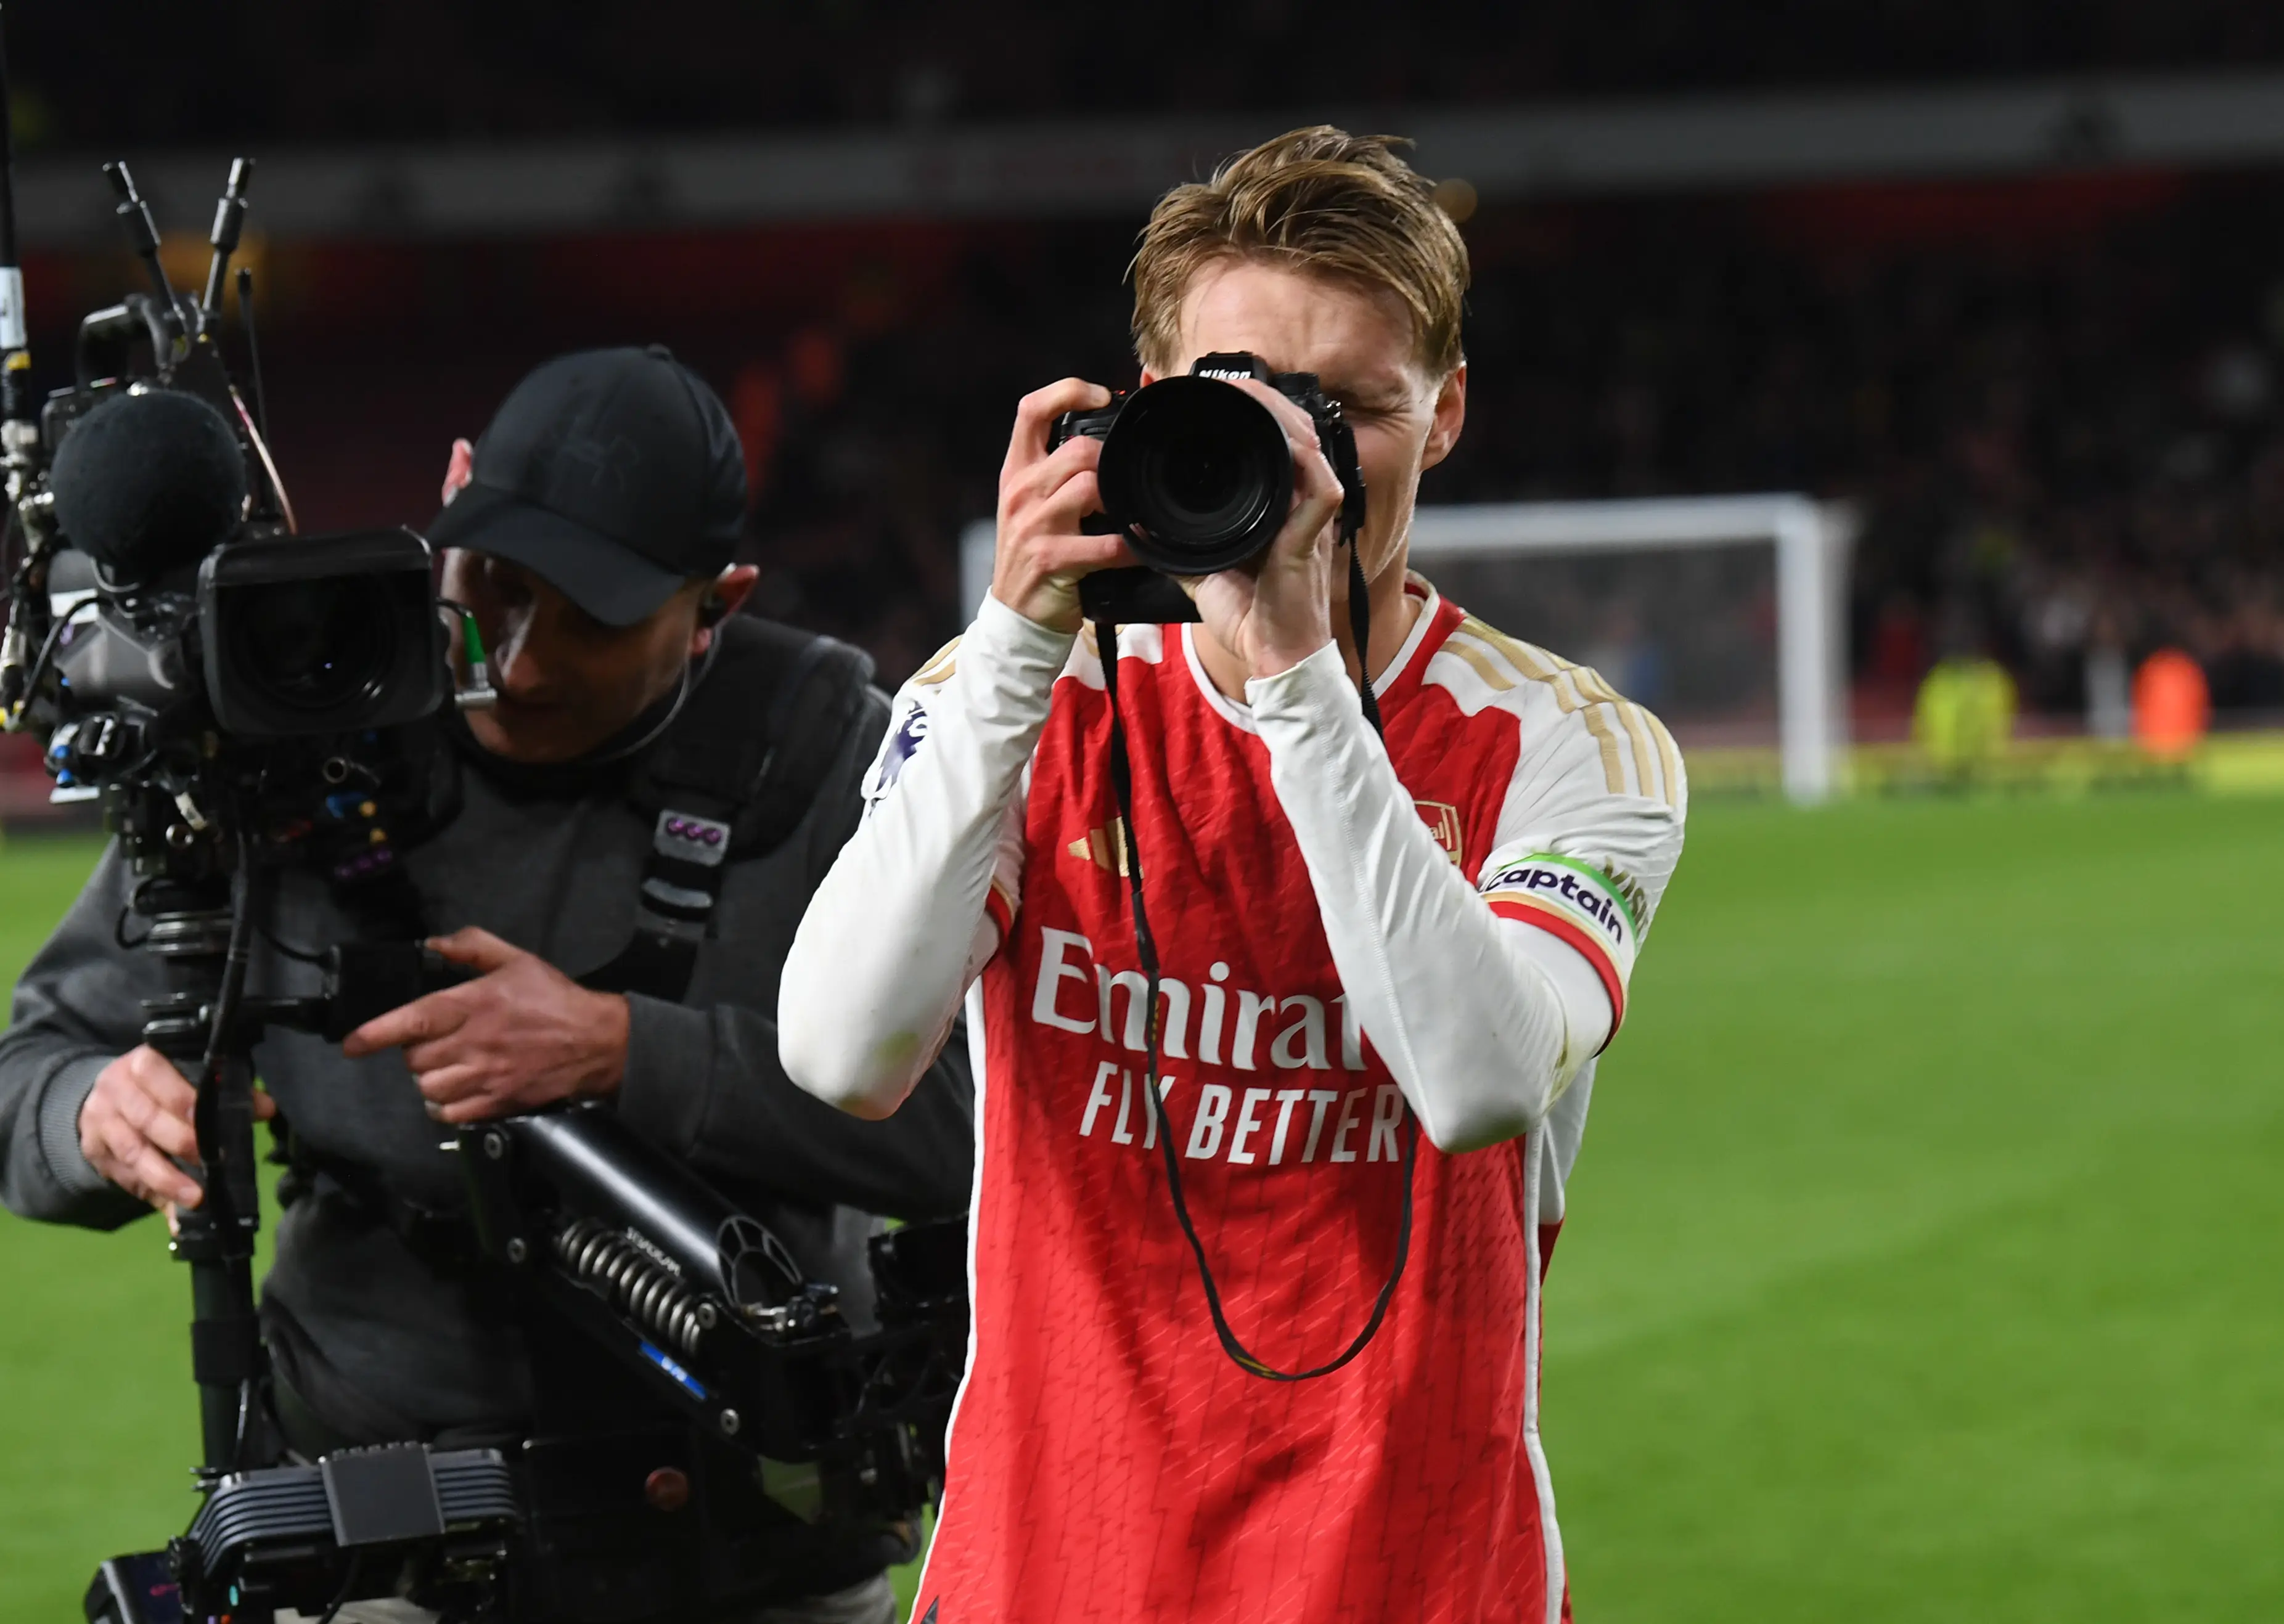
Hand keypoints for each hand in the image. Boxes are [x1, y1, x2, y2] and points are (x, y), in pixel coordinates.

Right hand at [78, 1044, 275, 1213]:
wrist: (106, 1097)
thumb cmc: (161, 1084)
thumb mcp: (187, 1075)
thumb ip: (226, 1089)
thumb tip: (266, 1108)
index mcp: (140, 1063)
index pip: (155, 1073)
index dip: (180, 1098)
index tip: (205, 1119)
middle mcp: (114, 1090)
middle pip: (146, 1118)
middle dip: (180, 1142)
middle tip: (212, 1161)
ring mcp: (99, 1122)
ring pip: (133, 1152)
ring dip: (166, 1179)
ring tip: (195, 1197)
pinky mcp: (94, 1151)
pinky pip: (124, 1176)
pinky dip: (152, 1193)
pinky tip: (174, 1208)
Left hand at [341, 928, 628, 1124]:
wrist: (599, 1042)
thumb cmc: (557, 1000)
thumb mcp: (518, 960)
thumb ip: (473, 947)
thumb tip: (434, 944)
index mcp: (475, 1003)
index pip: (413, 1020)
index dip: (376, 1033)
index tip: (352, 1044)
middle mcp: (475, 1042)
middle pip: (415, 1059)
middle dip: (416, 1052)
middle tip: (436, 1043)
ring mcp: (486, 1076)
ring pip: (428, 1088)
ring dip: (429, 1079)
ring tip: (446, 1068)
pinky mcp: (497, 1103)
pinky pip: (449, 1114)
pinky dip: (444, 1106)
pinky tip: (457, 1091)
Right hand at [989, 379, 1133, 630]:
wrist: (1015, 613)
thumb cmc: (1035, 553)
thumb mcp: (1032, 504)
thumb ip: (1058, 471)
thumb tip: (1105, 441)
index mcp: (1017, 471)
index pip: (1032, 410)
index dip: (1068, 391)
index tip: (1102, 395)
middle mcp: (1021, 491)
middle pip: (1079, 450)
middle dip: (1112, 463)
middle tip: (1126, 483)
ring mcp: (1034, 525)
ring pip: (1091, 487)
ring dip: (1123, 502)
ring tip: (1133, 515)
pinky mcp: (1051, 559)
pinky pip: (1105, 545)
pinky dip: (1132, 548)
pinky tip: (1140, 551)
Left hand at [1189, 380, 1347, 682]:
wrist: (1270, 656)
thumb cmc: (1246, 616)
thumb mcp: (1200, 567)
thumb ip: (1176, 541)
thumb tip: (1138, 522)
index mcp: (1275, 506)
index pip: (1270, 445)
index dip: (1250, 415)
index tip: (1217, 396)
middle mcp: (1298, 504)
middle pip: (1293, 432)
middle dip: (1263, 400)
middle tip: (1230, 381)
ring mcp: (1310, 516)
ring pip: (1309, 444)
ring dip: (1279, 413)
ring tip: (1247, 391)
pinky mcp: (1316, 533)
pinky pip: (1320, 482)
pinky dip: (1301, 455)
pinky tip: (1280, 433)